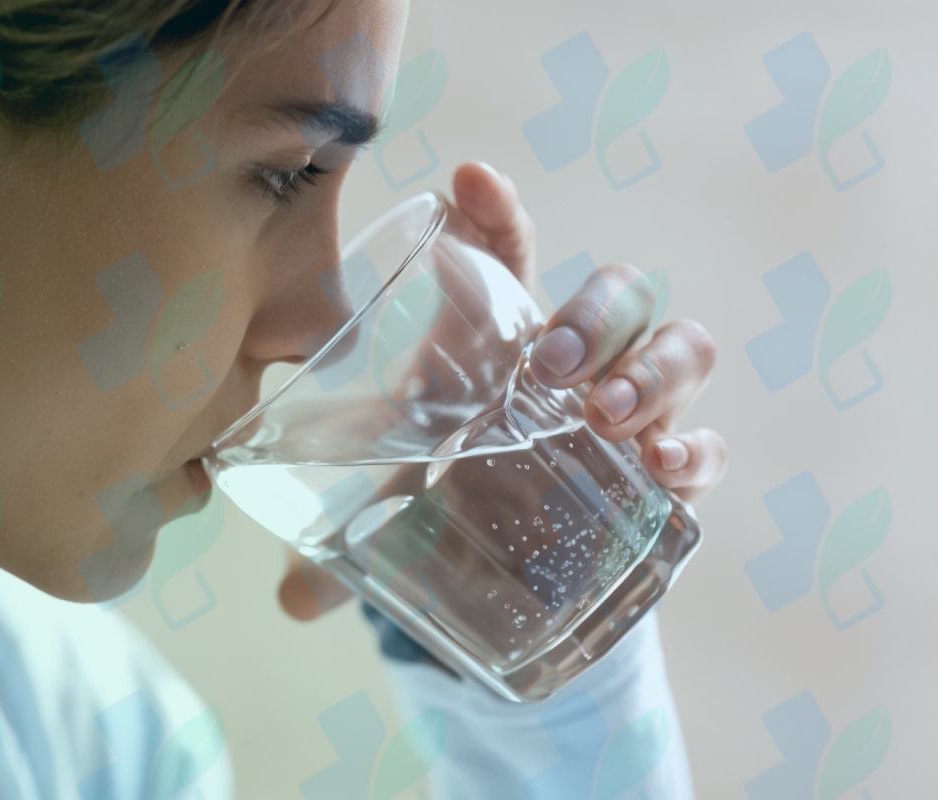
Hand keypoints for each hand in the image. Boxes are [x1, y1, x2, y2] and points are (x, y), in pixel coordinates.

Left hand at [278, 161, 727, 620]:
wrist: (510, 557)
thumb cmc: (450, 488)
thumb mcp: (396, 498)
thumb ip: (346, 541)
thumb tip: (292, 601)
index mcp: (499, 339)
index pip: (507, 253)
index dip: (496, 210)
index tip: (470, 178)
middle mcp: (574, 361)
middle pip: (613, 293)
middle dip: (592, 314)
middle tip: (549, 365)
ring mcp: (632, 409)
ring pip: (679, 346)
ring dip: (652, 370)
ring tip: (608, 416)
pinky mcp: (669, 469)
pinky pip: (710, 443)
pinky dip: (698, 450)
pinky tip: (667, 467)